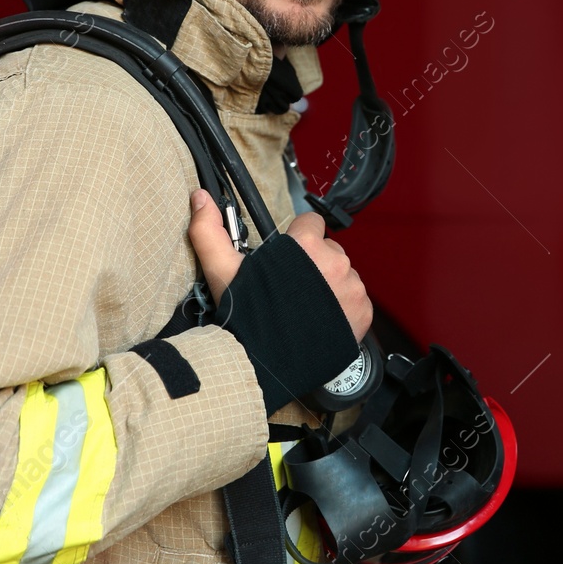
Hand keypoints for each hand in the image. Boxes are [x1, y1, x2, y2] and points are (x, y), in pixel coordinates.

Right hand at [188, 189, 371, 338]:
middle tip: (293, 288)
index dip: (298, 238)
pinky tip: (321, 321)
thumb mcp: (222, 270)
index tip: (288, 258)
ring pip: (344, 275)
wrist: (264, 365)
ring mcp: (352, 288)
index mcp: (306, 245)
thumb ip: (210, 231)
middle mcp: (334, 262)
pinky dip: (344, 309)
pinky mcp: (362, 312)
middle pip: (329, 250)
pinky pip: (358, 301)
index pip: (311, 223)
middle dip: (314, 264)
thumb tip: (200, 198)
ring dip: (330, 286)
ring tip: (305, 308)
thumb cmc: (245, 318)